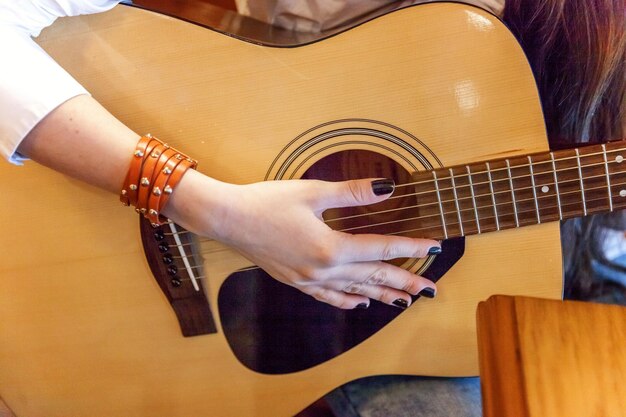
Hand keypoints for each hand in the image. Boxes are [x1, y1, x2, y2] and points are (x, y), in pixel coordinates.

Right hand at [166, 172, 438, 308]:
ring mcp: (308, 279)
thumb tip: (387, 188)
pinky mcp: (295, 281)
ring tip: (405, 302)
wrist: (228, 219)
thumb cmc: (267, 202)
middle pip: (373, 277)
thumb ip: (353, 194)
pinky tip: (360, 304)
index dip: (410, 248)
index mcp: (331, 247)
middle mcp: (323, 270)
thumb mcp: (313, 192)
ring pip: (354, 290)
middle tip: (430, 289)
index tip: (433, 248)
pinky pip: (328, 297)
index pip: (381, 249)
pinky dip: (348, 301)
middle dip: (404, 282)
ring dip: (382, 295)